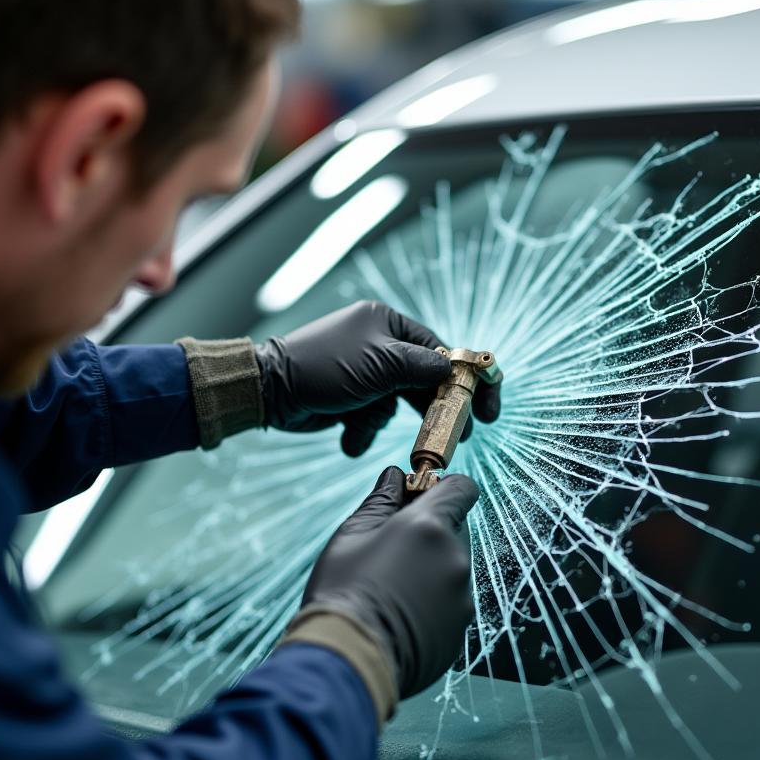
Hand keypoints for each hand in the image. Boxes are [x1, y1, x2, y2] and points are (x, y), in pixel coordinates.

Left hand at [254, 301, 501, 455]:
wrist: (270, 391)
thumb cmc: (324, 367)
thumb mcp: (380, 365)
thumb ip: (422, 368)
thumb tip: (453, 370)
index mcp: (388, 324)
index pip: (441, 350)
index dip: (468, 379)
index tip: (488, 407)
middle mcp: (379, 343)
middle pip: (423, 380)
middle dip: (429, 409)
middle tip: (455, 435)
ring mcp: (364, 371)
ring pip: (396, 404)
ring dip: (380, 420)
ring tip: (364, 428)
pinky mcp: (350, 397)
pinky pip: (372, 416)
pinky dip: (361, 429)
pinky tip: (347, 436)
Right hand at [300, 466, 478, 699]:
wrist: (348, 659)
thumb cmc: (342, 592)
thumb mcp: (351, 535)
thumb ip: (381, 500)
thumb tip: (394, 476)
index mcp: (430, 528)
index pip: (462, 488)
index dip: (441, 487)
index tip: (417, 497)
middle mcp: (456, 559)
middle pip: (455, 528)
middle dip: (430, 530)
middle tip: (391, 547)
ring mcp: (461, 598)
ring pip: (451, 567)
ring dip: (430, 567)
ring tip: (389, 587)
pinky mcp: (459, 630)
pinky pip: (450, 602)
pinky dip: (431, 601)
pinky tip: (397, 614)